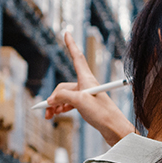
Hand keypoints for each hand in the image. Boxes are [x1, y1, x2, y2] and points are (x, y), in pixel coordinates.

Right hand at [43, 32, 135, 147]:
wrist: (114, 129)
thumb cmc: (102, 114)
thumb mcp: (79, 102)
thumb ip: (62, 97)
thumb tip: (51, 100)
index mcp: (87, 79)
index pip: (77, 57)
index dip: (71, 45)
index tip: (67, 33)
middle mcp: (86, 85)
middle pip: (64, 86)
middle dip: (54, 98)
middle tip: (47, 112)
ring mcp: (86, 95)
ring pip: (65, 97)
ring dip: (55, 106)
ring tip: (49, 116)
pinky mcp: (86, 106)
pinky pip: (69, 103)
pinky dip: (61, 109)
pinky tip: (56, 114)